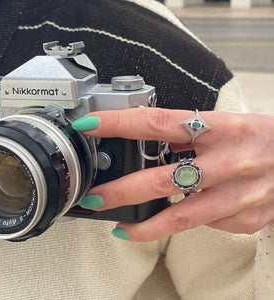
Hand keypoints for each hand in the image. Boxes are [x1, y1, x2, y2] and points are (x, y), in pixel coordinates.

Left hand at [72, 108, 273, 241]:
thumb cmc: (261, 138)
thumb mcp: (225, 124)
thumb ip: (187, 134)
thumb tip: (150, 143)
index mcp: (220, 128)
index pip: (157, 122)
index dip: (120, 124)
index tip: (91, 125)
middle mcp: (228, 162)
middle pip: (161, 178)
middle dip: (121, 191)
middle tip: (95, 197)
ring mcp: (237, 195)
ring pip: (180, 216)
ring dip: (144, 224)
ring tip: (120, 225)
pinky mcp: (244, 218)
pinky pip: (204, 223)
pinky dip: (182, 222)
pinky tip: (173, 219)